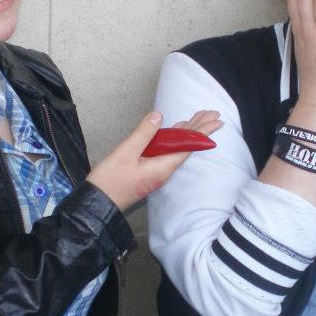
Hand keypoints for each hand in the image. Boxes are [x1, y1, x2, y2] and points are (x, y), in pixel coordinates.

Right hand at [86, 110, 221, 210]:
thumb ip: (143, 134)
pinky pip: (167, 151)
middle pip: (186, 146)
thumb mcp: (125, 153)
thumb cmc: (110, 180)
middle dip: (200, 128)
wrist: (98, 203)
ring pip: (177, 148)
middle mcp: (164, 170)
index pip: (188, 145)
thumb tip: (158, 116)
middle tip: (213, 113)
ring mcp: (156, 171)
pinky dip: (173, 138)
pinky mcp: (148, 171)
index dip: (203, 131)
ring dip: (188, 132)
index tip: (216, 120)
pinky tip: (176, 130)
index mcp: (162, 167)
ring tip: (200, 117)